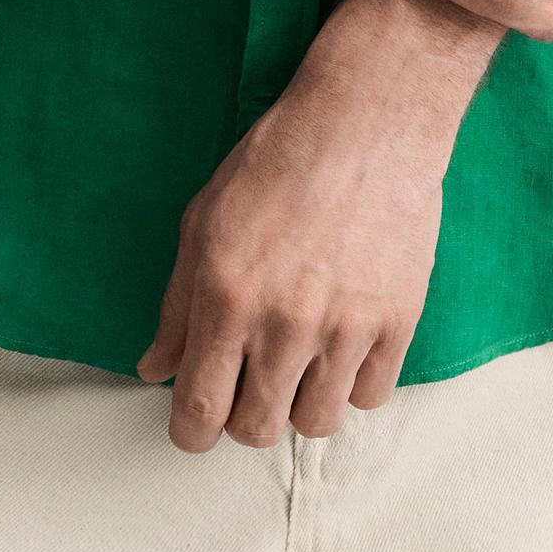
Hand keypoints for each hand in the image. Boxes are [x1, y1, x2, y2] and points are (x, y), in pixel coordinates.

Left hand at [135, 67, 447, 454]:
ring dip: (300, 402)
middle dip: (244, 415)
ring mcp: (346, 327)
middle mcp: (284, 323)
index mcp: (226, 296)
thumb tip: (155, 369)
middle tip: (251, 377)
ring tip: (301, 357)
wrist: (368, 120)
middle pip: (256, 430)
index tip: (197, 419)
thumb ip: (177, 305)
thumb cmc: (277, 160)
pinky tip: (343, 341)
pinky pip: (370, 397)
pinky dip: (353, 381)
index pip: (198, 412)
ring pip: (315, 423)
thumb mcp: (205, 220)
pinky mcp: (398, 322)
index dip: (191, 430)